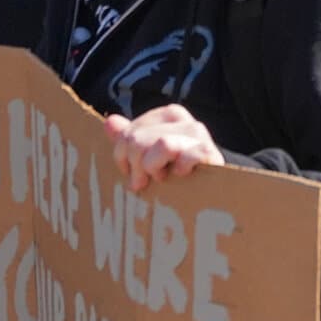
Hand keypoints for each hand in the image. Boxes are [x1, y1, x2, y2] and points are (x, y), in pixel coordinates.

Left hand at [105, 106, 223, 192]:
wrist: (211, 204)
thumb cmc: (176, 181)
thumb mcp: (147, 160)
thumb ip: (129, 140)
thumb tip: (110, 122)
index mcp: (169, 117)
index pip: (129, 132)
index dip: (122, 157)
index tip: (132, 173)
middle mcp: (185, 121)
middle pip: (139, 139)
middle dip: (136, 166)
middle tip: (144, 183)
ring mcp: (199, 136)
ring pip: (161, 145)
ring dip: (154, 169)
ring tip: (161, 180)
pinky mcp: (210, 153)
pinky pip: (185, 155)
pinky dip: (179, 168)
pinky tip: (181, 175)